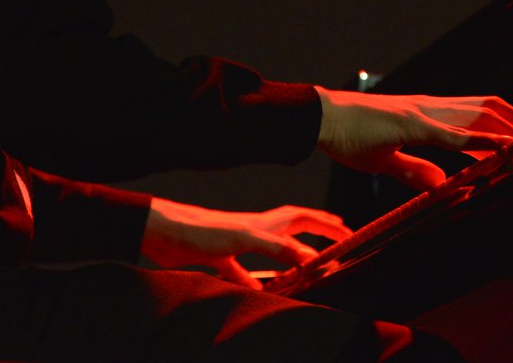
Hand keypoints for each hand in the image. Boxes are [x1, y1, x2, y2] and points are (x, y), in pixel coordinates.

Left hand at [141, 196, 352, 287]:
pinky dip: (256, 281)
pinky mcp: (219, 259)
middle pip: (294, 228)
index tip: (350, 236)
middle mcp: (255, 231)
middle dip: (317, 233)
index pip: (306, 220)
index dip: (328, 227)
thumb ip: (279, 248)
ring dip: (290, 258)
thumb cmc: (201, 230)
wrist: (162, 232)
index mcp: (266, 223)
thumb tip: (310, 260)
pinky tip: (257, 292)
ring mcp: (237, 245)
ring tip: (306, 269)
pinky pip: (245, 271)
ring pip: (272, 251)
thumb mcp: (246, 238)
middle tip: (338, 240)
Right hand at [314, 87, 512, 190]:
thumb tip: (441, 182)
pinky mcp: (412, 125)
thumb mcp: (385, 160)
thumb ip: (414, 170)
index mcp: (426, 114)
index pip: (474, 111)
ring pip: (478, 114)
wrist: (319, 120)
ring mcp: (424, 113)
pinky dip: (481, 141)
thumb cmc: (348, 136)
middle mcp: (431, 107)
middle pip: (487, 106)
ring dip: (509, 129)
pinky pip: (454, 135)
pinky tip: (500, 149)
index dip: (502, 122)